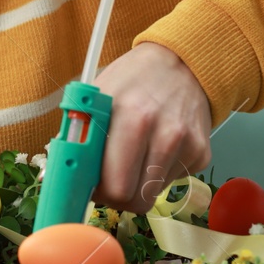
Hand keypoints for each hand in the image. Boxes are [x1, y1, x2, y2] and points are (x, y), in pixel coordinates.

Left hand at [91, 42, 212, 212]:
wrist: (180, 63)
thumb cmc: (132, 81)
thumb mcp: (98, 97)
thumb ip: (81, 137)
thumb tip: (61, 177)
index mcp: (132, 117)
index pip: (114, 186)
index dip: (98, 192)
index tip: (92, 185)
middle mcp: (164, 133)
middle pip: (135, 200)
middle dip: (117, 196)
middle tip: (109, 179)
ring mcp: (186, 145)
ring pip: (152, 195)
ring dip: (137, 184)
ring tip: (133, 156)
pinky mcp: (201, 153)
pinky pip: (170, 182)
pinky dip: (157, 173)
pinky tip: (155, 147)